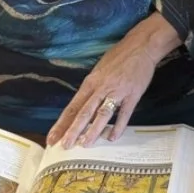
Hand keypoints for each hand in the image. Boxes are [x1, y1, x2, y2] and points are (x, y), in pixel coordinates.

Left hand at [47, 14, 179, 148]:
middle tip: (64, 146)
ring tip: (85, 144)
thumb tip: (82, 108)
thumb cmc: (118, 58)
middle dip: (73, 130)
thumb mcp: (99, 70)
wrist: (141, 46)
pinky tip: (112, 137)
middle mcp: (101, 88)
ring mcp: (117, 91)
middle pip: (84, 112)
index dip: (62, 124)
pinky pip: (124, 113)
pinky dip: (118, 126)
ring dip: (93, 130)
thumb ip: (91, 89)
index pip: (73, 107)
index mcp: (91, 82)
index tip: (52, 138)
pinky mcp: (132, 94)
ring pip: (102, 113)